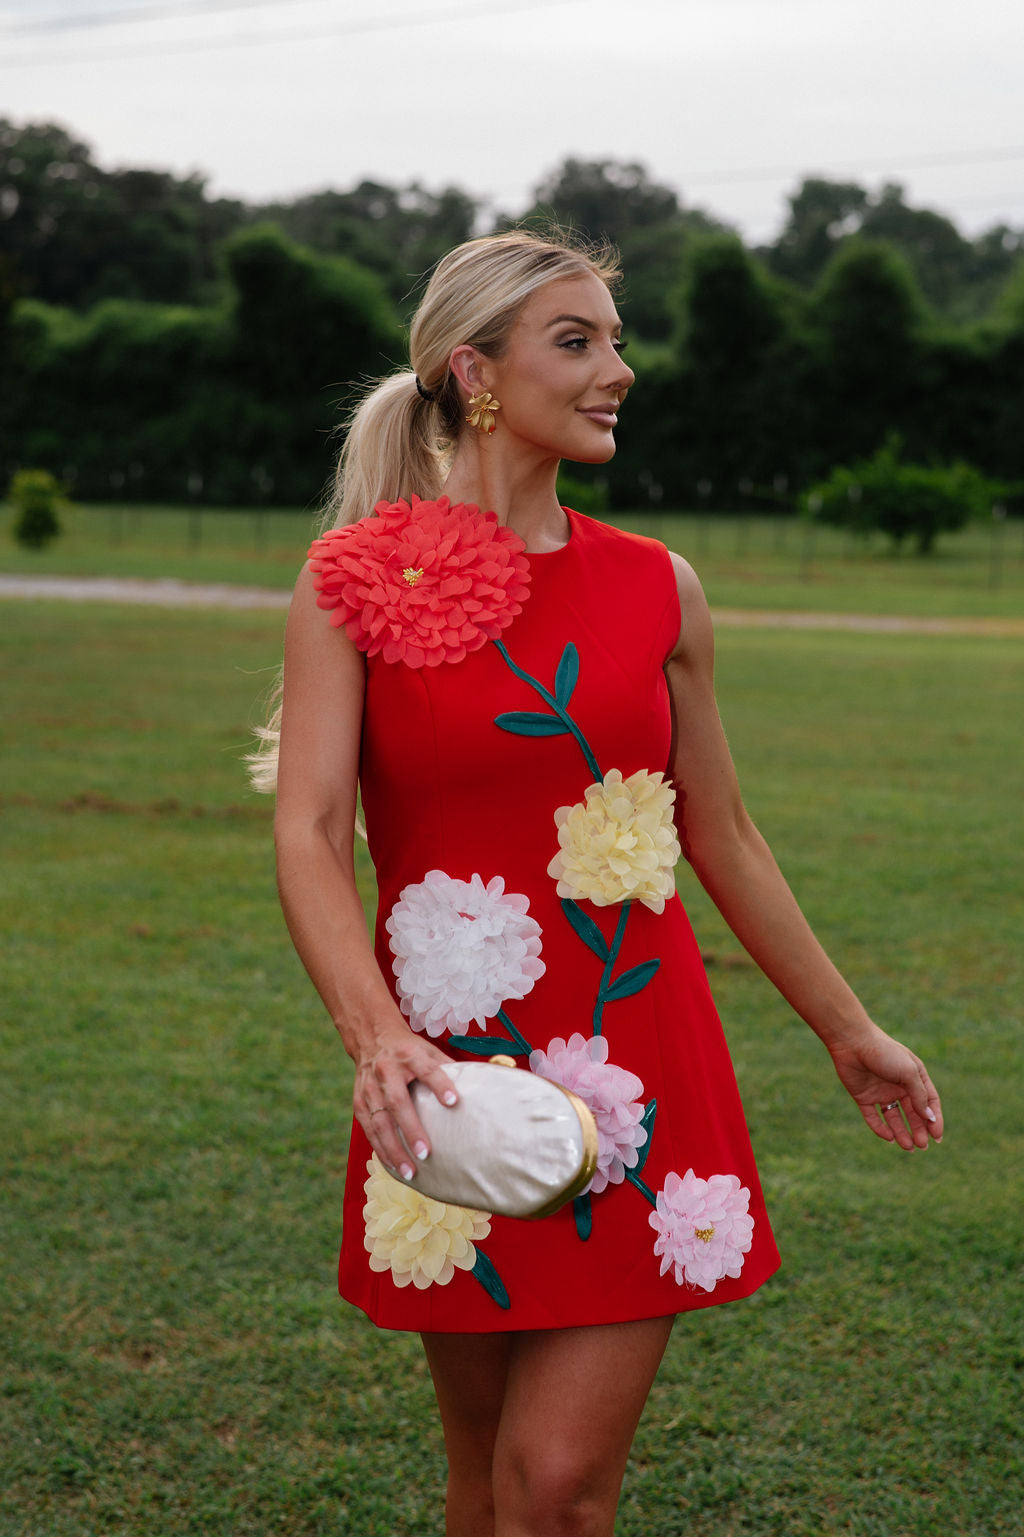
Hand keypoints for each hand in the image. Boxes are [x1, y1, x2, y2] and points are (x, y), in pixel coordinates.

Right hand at [353, 1028, 458, 1180]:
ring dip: (393, 1149)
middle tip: (426, 1153)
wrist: (371, 1037)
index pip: (427, 1069)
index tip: (454, 1101)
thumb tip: (476, 1087)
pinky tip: (392, 1166)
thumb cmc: (407, 1049)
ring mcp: (369, 1088)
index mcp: (408, 1055)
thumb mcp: (428, 1049)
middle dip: (411, 1130)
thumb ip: (447, 1068)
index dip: (440, 1085)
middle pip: (397, 1102)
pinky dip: (380, 1149)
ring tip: (409, 1171)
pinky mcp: (359, 1102)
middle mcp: (386, 1071)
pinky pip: (368, 1129)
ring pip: (379, 1122)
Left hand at [829, 1026, 942, 1149]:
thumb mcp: (908, 1073)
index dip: (934, 1119)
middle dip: (919, 1130)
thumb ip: (919, 1096)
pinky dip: (880, 1128)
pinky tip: (889, 1137)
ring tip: (908, 1147)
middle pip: (912, 1113)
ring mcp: (881, 1092)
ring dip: (902, 1132)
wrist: (852, 1042)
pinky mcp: (863, 1097)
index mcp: (914, 1077)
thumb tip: (930, 1117)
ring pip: (894, 1118)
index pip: (929, 1102)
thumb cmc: (885, 1053)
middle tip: (923, 1146)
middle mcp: (898, 1086)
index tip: (937, 1136)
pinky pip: (873, 1117)